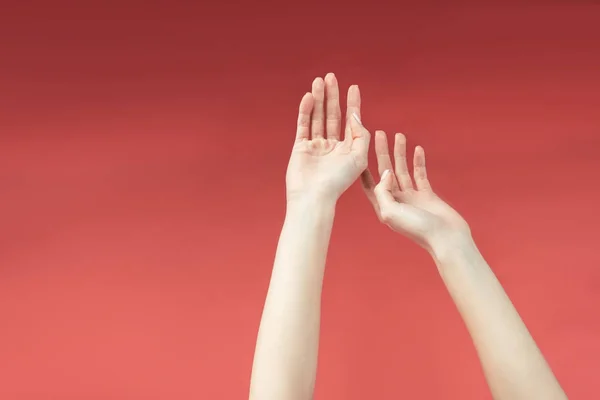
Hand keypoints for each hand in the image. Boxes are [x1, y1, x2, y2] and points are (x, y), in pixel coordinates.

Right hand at [286, 73, 370, 203]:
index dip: (353, 103)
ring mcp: (316, 146)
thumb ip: (360, 135)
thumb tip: (355, 115)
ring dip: (319, 99)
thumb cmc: (339, 182)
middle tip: (332, 77)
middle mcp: (332, 146)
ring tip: (319, 81)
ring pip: (318, 117)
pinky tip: (309, 97)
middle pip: (333, 115)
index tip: (354, 87)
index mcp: (348, 149)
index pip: (351, 121)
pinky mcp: (301, 147)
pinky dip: (305, 110)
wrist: (314, 196)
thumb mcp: (359, 157)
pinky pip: (303, 125)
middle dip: (333, 96)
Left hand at [361, 131, 470, 253]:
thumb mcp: (390, 211)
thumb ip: (382, 191)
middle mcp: (396, 201)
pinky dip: (418, 161)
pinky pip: (420, 174)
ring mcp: (411, 197)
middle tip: (379, 133)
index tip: (359, 150)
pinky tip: (417, 149)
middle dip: (382, 152)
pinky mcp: (427, 195)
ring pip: (403, 169)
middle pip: (385, 171)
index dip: (364, 167)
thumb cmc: (417, 229)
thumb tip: (385, 173)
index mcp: (384, 206)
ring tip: (399, 135)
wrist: (446, 237)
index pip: (369, 184)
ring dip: (400, 152)